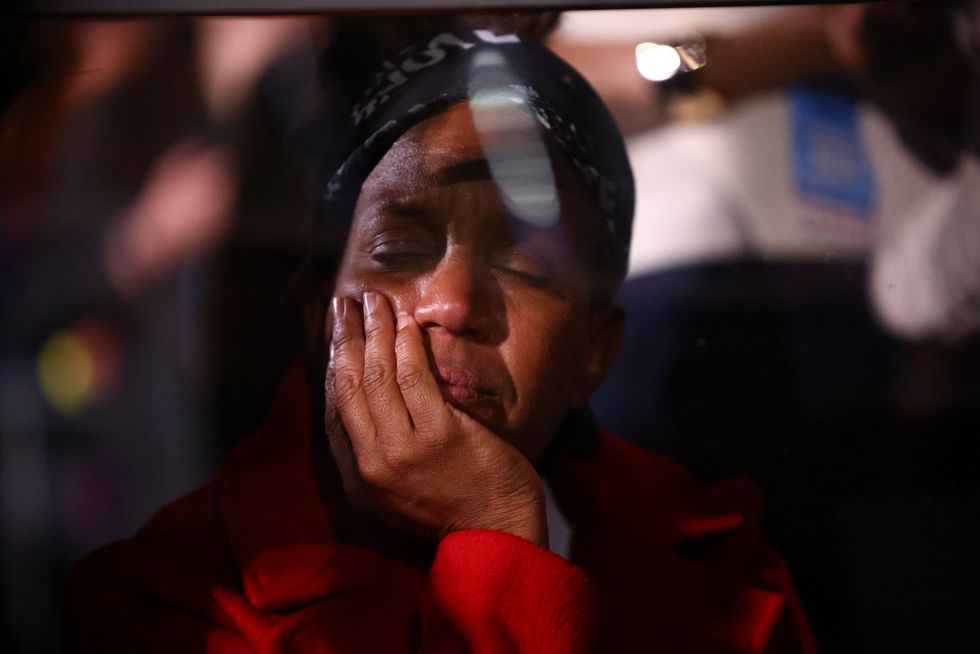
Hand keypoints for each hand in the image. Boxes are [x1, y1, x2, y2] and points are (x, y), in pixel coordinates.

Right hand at [326, 292, 547, 546]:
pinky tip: (407, 323)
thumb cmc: (453, 507)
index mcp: (357, 479)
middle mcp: (371, 465)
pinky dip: (408, 345)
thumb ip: (377, 451)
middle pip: (348, 384)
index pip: (335, 408)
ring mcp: (403, 451)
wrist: (497, 532)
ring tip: (374, 300)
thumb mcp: (396, 492)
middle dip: (345, 336)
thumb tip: (366, 396)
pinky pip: (415, 378)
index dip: (333, 363)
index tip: (338, 334)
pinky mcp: (439, 436)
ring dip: (375, 330)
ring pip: (378, 375)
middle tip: (345, 303)